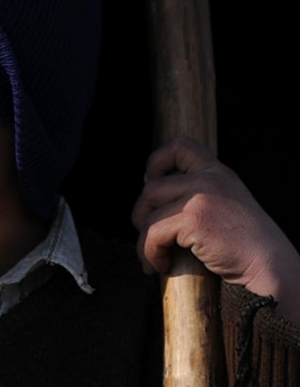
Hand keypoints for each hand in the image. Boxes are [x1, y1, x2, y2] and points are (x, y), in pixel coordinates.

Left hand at [132, 135, 299, 322]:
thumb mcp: (225, 204)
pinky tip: (160, 266)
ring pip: (148, 214)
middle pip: (152, 187)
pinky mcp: (194, 220)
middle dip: (142, 214)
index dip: (157, 161)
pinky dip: (150, 253)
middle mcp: (209, 179)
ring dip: (143, 240)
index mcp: (218, 172)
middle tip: (149, 236)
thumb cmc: (246, 246)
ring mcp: (201, 197)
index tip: (151, 184)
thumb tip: (150, 190)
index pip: (181, 146)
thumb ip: (198, 192)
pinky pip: (153, 235)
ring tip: (153, 257)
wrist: (271, 267)